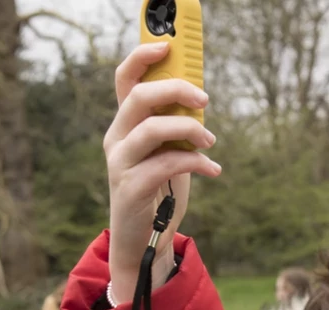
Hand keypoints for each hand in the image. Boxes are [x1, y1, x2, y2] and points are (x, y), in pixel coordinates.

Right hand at [103, 41, 221, 300]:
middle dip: (177, 91)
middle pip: (139, 98)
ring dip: (189, 129)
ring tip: (210, 141)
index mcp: (124, 125)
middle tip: (205, 100)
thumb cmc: (160, 192)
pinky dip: (195, 162)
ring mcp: (119, 163)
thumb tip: (199, 99)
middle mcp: (116, 139)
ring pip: (152, 128)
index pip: (124, 81)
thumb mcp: (167, 152)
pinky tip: (212, 169)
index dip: (142, 59)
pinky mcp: (130, 188)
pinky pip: (166, 163)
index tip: (168, 47)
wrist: (144, 242)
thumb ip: (175, 127)